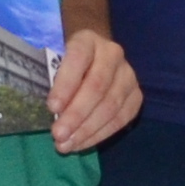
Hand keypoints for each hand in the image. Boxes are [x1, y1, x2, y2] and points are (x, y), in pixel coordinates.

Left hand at [47, 30, 141, 152]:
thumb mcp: (55, 61)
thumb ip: (50, 79)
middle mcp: (112, 54)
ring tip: (66, 145)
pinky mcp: (136, 95)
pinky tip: (81, 144)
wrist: (94, 56)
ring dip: (87, 129)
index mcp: (88, 40)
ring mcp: (128, 75)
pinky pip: (121, 119)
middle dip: (76, 114)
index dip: (66, 84)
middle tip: (58, 134)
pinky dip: (100, 134)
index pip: (78, 58)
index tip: (52, 108)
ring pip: (111, 105)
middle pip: (97, 86)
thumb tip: (48, 111)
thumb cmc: (66, 63)